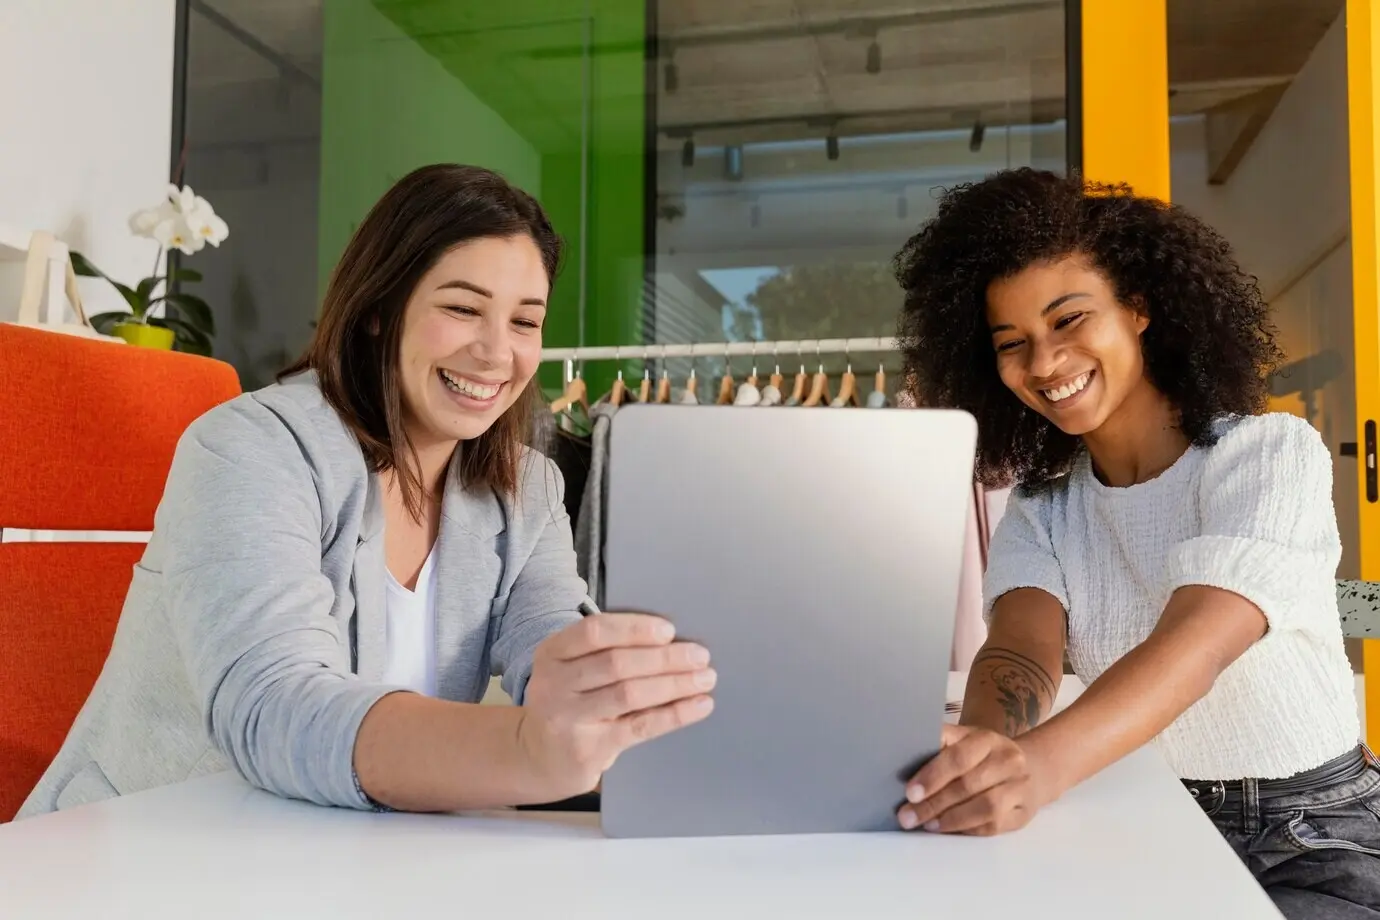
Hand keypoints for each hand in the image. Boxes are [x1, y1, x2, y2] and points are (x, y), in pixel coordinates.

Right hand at [518, 613, 715, 798]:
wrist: (542, 758)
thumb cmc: (570, 702)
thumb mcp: (573, 670)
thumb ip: (607, 652)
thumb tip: (671, 639)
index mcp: (552, 653)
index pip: (594, 631)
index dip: (634, 628)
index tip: (669, 630)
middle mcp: (554, 684)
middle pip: (616, 663)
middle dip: (665, 658)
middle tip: (700, 655)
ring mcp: (568, 718)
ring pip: (630, 694)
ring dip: (675, 684)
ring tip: (704, 678)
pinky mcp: (589, 748)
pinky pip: (640, 726)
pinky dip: (674, 714)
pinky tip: (698, 706)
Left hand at [896, 724, 1054, 835]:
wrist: (1031, 768)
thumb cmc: (983, 756)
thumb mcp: (963, 741)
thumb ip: (939, 746)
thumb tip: (902, 755)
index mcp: (987, 739)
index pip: (958, 758)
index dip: (932, 776)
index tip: (910, 793)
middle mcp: (1008, 761)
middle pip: (968, 785)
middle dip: (934, 803)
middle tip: (908, 817)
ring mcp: (1020, 787)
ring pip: (985, 808)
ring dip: (952, 820)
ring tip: (928, 825)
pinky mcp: (1023, 813)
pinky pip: (994, 826)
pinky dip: (967, 830)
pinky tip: (948, 831)